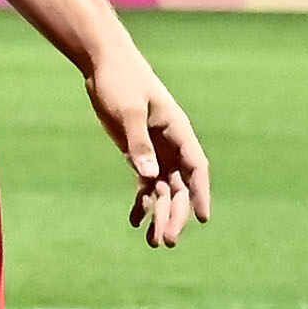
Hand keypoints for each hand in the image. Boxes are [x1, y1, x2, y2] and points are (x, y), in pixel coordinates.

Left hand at [87, 50, 209, 249]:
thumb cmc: (121, 81)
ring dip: (160, 215)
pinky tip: (134, 222)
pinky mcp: (137, 153)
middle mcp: (171, 144)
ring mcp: (155, 150)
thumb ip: (138, 143)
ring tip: (153, 243)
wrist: (104, 65)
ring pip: (163, 190)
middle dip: (176, 214)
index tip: (203, 218)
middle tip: (167, 241)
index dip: (201, 193)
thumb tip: (149, 177)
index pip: (196, 167)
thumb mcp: (129, 111)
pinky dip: (141, 203)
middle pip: (180, 186)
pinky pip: (145, 185)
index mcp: (178, 130)